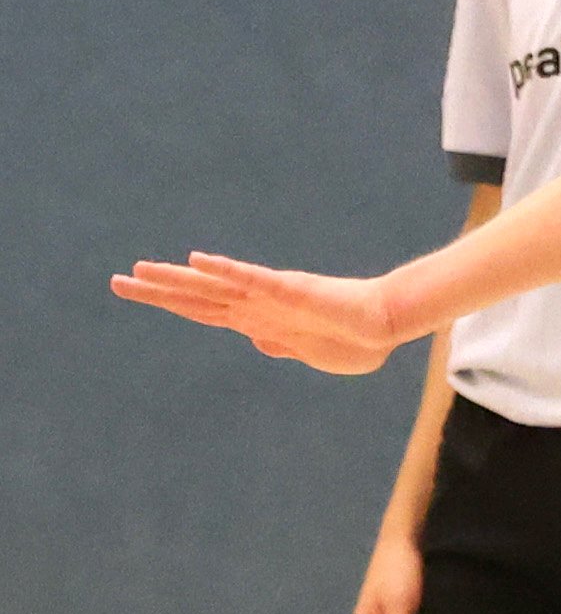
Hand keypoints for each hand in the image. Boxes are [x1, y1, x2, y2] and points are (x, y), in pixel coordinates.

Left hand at [111, 254, 401, 373]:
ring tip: (139, 271)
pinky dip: (226, 270)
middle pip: (198, 297)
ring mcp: (272, 296)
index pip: (204, 310)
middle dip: (156, 291)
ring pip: (214, 286)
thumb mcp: (312, 352)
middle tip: (117, 282)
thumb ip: (284, 345)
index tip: (139, 293)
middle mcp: (258, 304)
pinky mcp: (292, 289)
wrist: (390, 323)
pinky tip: (199, 260)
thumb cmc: (359, 339)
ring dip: (176, 279)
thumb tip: (257, 341)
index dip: (170, 303)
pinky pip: (253, 278)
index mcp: (260, 320)